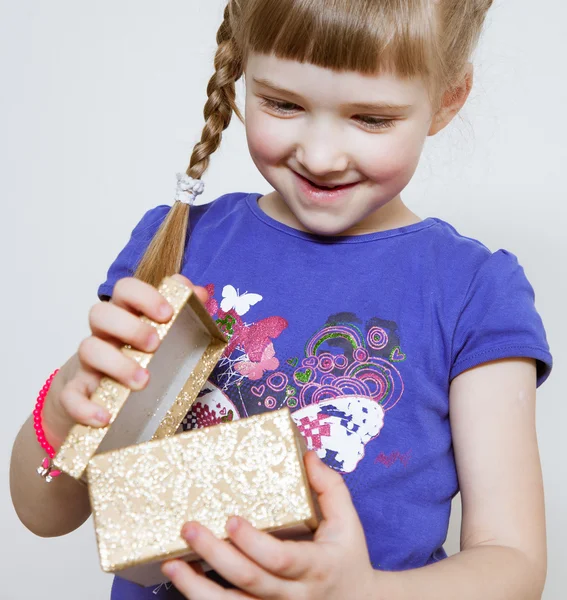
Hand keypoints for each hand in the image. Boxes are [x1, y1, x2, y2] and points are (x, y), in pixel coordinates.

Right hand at [43, 275, 207, 445]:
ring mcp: (89, 362)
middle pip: (100, 313)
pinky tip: (105, 417)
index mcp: (127, 315)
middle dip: (129, 326)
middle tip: (155, 344)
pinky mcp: (78, 391)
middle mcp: (105, 334)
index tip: (167, 313)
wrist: (104, 396)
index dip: (144, 295)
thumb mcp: (166, 335)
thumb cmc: (141, 358)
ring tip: (142, 381)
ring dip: (116, 364)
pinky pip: (70, 396)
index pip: (125, 289)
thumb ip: (185, 313)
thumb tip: (199, 294)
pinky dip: (85, 406)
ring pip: (87, 349)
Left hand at [161, 451, 377, 599]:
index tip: (230, 519)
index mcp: (316, 566)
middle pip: (250, 580)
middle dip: (214, 555)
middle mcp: (294, 594)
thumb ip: (330, 486)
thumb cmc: (348, 558)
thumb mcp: (348, 520)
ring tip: (171, 565)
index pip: (280, 558)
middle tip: (188, 528)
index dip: (252, 542)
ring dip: (197, 588)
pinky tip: (185, 582)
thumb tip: (307, 455)